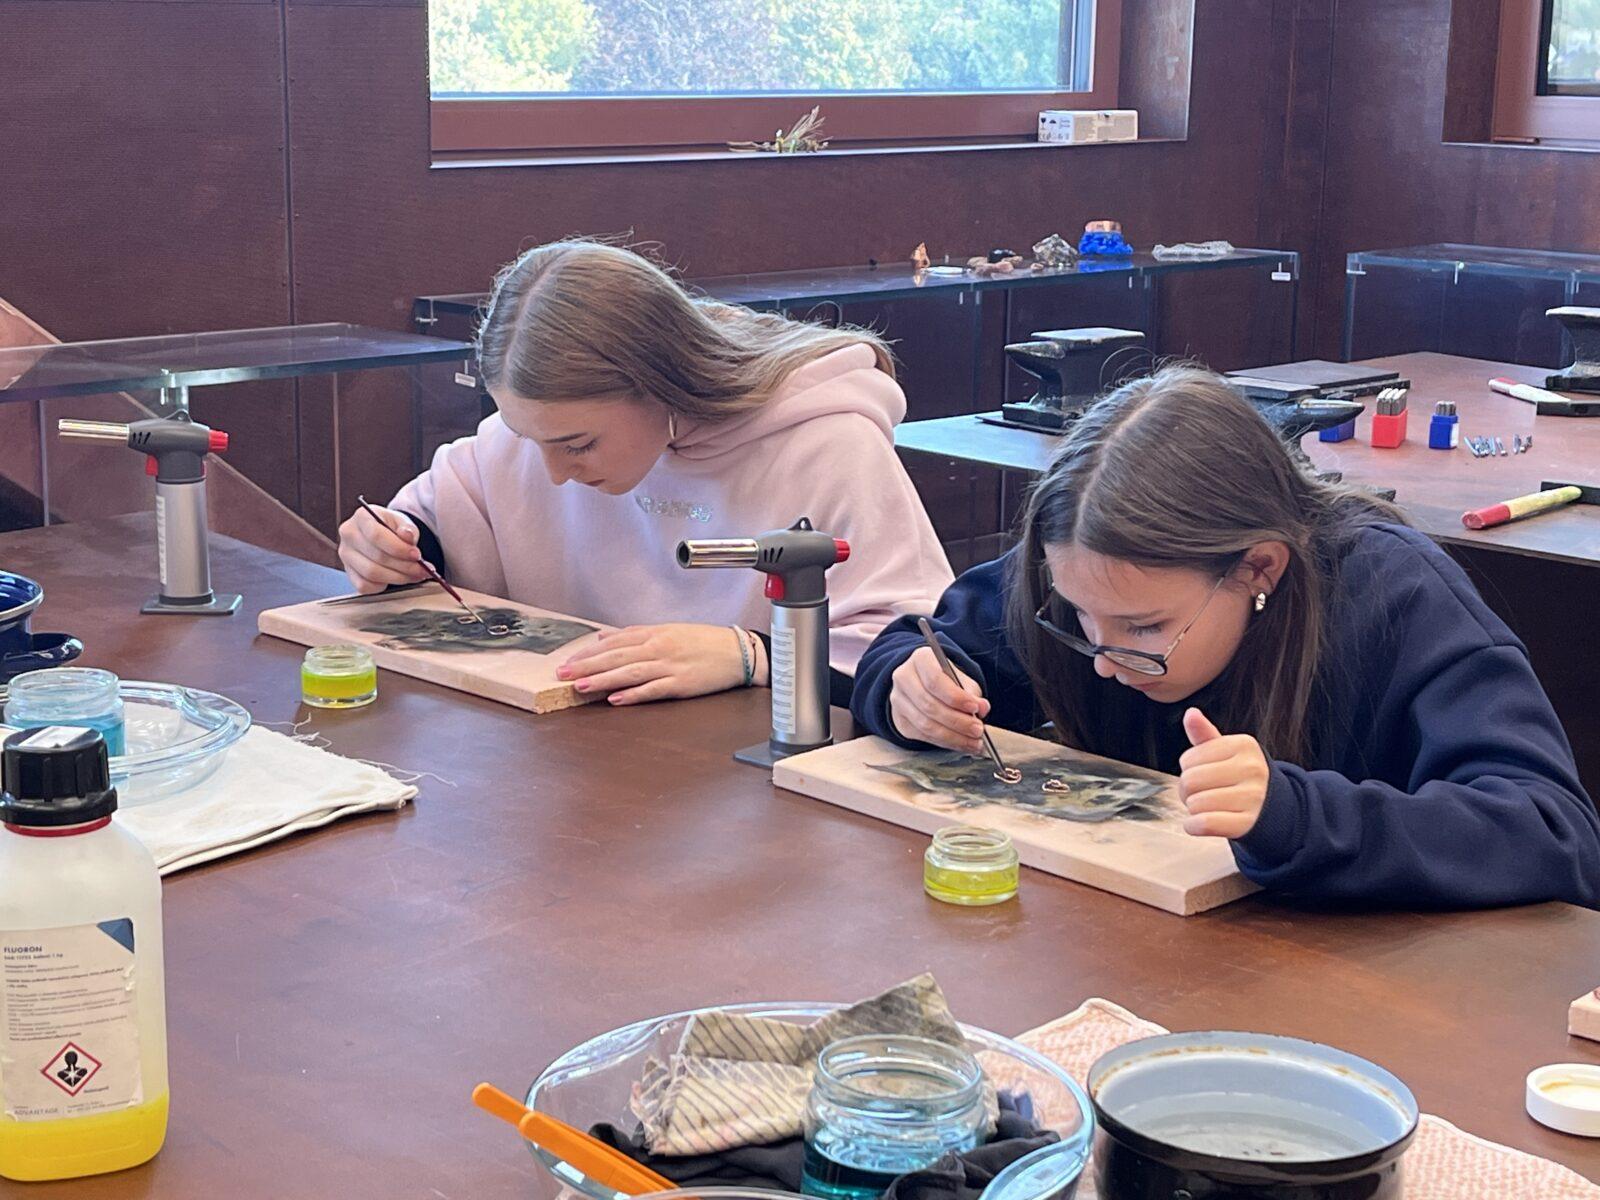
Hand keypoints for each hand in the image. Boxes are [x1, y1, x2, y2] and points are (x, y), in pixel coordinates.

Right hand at [337, 504, 429, 593]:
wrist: (384, 536)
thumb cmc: (392, 528)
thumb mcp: (402, 522)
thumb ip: (408, 529)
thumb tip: (408, 536)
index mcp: (361, 517)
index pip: (376, 535)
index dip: (399, 548)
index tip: (416, 555)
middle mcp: (349, 535)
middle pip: (377, 557)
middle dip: (404, 566)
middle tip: (422, 570)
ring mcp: (346, 555)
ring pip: (372, 574)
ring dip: (398, 577)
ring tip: (415, 575)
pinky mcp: (349, 573)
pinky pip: (365, 586)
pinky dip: (384, 586)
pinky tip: (397, 579)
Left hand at [557, 623, 748, 705]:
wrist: (738, 652)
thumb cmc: (704, 642)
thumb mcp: (668, 631)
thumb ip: (635, 634)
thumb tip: (604, 638)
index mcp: (654, 634)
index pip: (614, 643)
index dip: (588, 653)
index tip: (568, 661)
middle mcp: (659, 648)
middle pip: (617, 657)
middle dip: (587, 666)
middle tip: (562, 675)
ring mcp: (670, 666)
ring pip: (630, 673)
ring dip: (603, 680)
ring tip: (581, 686)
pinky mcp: (682, 684)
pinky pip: (654, 689)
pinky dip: (634, 694)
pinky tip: (616, 699)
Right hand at [888, 646, 989, 754]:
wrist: (922, 683)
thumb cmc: (944, 678)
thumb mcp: (960, 677)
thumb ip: (971, 692)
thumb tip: (982, 708)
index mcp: (920, 660)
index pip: (935, 680)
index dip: (956, 697)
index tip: (975, 708)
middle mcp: (904, 678)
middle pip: (930, 705)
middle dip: (958, 721)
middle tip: (978, 730)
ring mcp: (899, 701)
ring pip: (926, 725)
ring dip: (953, 736)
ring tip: (974, 742)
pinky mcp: (900, 721)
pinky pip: (924, 736)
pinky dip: (946, 742)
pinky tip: (961, 743)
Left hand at [1178, 708, 1269, 838]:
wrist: (1274, 808)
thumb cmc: (1242, 776)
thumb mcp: (1226, 752)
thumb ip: (1204, 734)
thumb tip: (1191, 714)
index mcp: (1244, 746)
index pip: (1188, 759)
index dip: (1188, 769)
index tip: (1204, 774)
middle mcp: (1252, 769)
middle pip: (1189, 781)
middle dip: (1187, 791)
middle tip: (1202, 793)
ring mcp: (1253, 797)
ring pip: (1195, 804)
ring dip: (1193, 809)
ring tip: (1209, 806)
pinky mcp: (1248, 823)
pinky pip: (1204, 823)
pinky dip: (1193, 826)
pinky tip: (1199, 823)